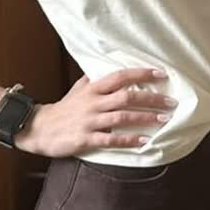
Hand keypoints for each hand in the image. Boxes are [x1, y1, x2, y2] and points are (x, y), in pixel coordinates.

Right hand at [14, 67, 175, 158]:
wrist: (38, 128)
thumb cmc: (63, 109)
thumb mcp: (78, 90)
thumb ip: (95, 79)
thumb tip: (109, 67)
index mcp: (92, 89)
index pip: (120, 76)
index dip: (141, 74)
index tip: (161, 74)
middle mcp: (93, 103)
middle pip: (126, 97)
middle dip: (151, 98)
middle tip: (170, 102)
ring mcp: (90, 121)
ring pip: (122, 117)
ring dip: (145, 118)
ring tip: (164, 120)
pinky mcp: (86, 139)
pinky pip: (111, 139)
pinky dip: (129, 140)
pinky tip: (144, 141)